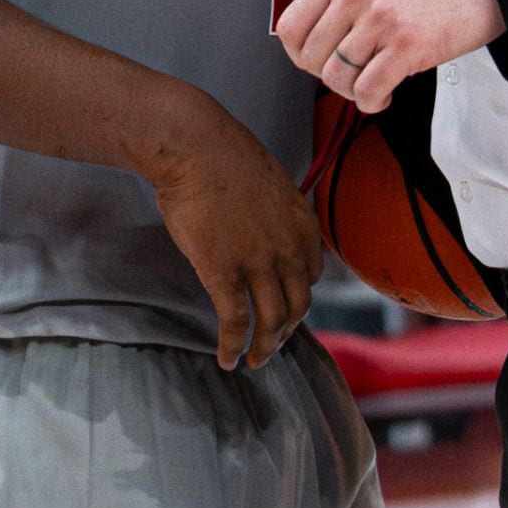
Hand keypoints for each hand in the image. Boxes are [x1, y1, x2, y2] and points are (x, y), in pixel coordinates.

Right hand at [141, 90, 322, 371]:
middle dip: (287, 330)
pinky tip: (227, 359)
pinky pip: (236, 323)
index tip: (287, 304)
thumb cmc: (223, 154)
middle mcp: (289, 248)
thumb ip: (276, 212)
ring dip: (266, 348)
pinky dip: (233, 346)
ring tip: (256, 362)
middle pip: (298, 304)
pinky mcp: (225, 274)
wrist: (195, 146)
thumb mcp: (269, 181)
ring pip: (272, 321)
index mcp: (302, 223)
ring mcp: (259, 263)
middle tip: (274, 343)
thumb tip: (267, 226)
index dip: (300, 294)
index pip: (312, 274)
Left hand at [276, 0, 504, 116]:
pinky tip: (387, 93)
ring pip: (336, 78)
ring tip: (373, 82)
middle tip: (355, 73)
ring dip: (352, 91)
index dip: (300, 53)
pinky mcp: (406, 47)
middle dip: (329, 74)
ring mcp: (380, 21)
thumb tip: (317, 35)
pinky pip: (367, 91)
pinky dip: (373, 101)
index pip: (290, 26)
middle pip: (311, 58)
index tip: (318, 60)